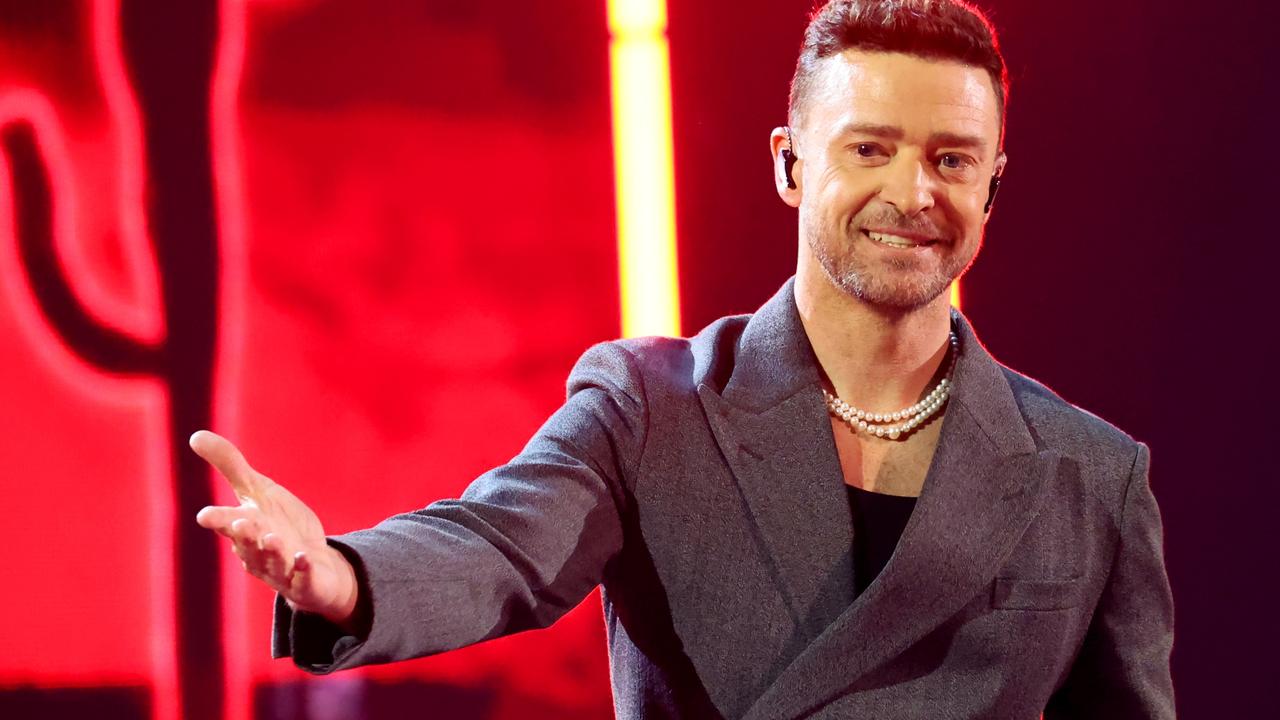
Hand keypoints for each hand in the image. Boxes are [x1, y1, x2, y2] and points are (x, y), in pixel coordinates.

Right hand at [190, 430, 360, 627]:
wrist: (314, 564)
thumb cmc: (278, 524)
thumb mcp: (257, 490)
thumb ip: (229, 465)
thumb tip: (195, 435)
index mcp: (244, 528)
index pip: (227, 523)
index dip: (218, 520)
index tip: (206, 515)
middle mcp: (259, 551)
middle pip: (248, 545)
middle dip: (243, 536)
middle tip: (239, 524)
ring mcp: (282, 568)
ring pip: (274, 561)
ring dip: (272, 551)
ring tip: (272, 538)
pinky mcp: (306, 580)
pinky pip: (304, 577)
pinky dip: (303, 568)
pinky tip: (305, 557)